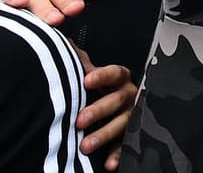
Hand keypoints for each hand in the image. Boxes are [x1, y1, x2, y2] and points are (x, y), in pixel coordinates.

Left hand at [77, 52, 134, 169]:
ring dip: (104, 134)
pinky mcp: (133, 134)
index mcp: (121, 80)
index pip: (115, 73)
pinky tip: (109, 165)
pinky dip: (118, 155)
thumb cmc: (102, 90)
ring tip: (85, 146)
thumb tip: (65, 45)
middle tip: (79, 120)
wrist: (118, 109)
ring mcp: (133, 115)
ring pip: (122, 123)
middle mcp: (130, 96)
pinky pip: (127, 145)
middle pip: (116, 101)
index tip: (86, 80)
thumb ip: (82, 62)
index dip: (102, 76)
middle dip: (98, 110)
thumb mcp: (93, 75)